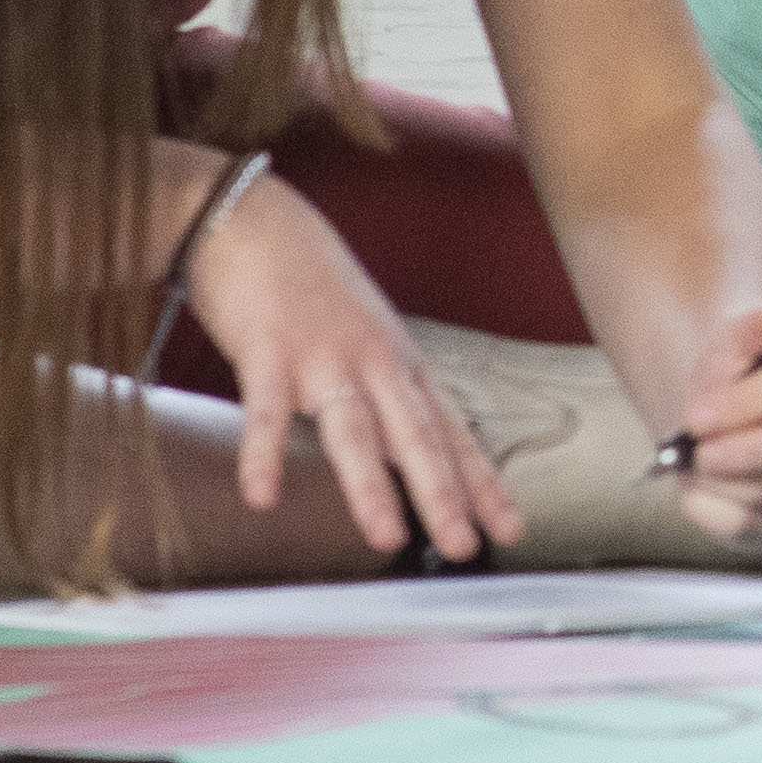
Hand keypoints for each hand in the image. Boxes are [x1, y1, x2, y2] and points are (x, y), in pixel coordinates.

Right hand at [180, 171, 521, 561]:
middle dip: (444, 494)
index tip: (511, 528)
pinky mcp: (266, 350)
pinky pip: (266, 411)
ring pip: (354, 428)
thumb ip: (388, 388)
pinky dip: (264, 453)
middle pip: (417, 435)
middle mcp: (373, 361)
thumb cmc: (308, 281)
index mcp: (400, 361)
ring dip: (370, 484)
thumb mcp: (367, 333)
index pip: (451, 431)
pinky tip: (262, 495)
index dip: (482, 481)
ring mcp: (321, 356)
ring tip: (387, 536)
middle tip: (466, 546)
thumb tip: (408, 447)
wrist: (251, 217)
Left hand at [655, 290, 761, 552]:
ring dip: (722, 477)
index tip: (698, 412)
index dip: (751, 400)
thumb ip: (761, 322)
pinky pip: (751, 528)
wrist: (720, 419)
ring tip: (697, 459)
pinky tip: (703, 485)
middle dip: (749, 448)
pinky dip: (711, 507)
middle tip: (701, 450)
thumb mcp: (738, 339)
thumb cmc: (737, 375)